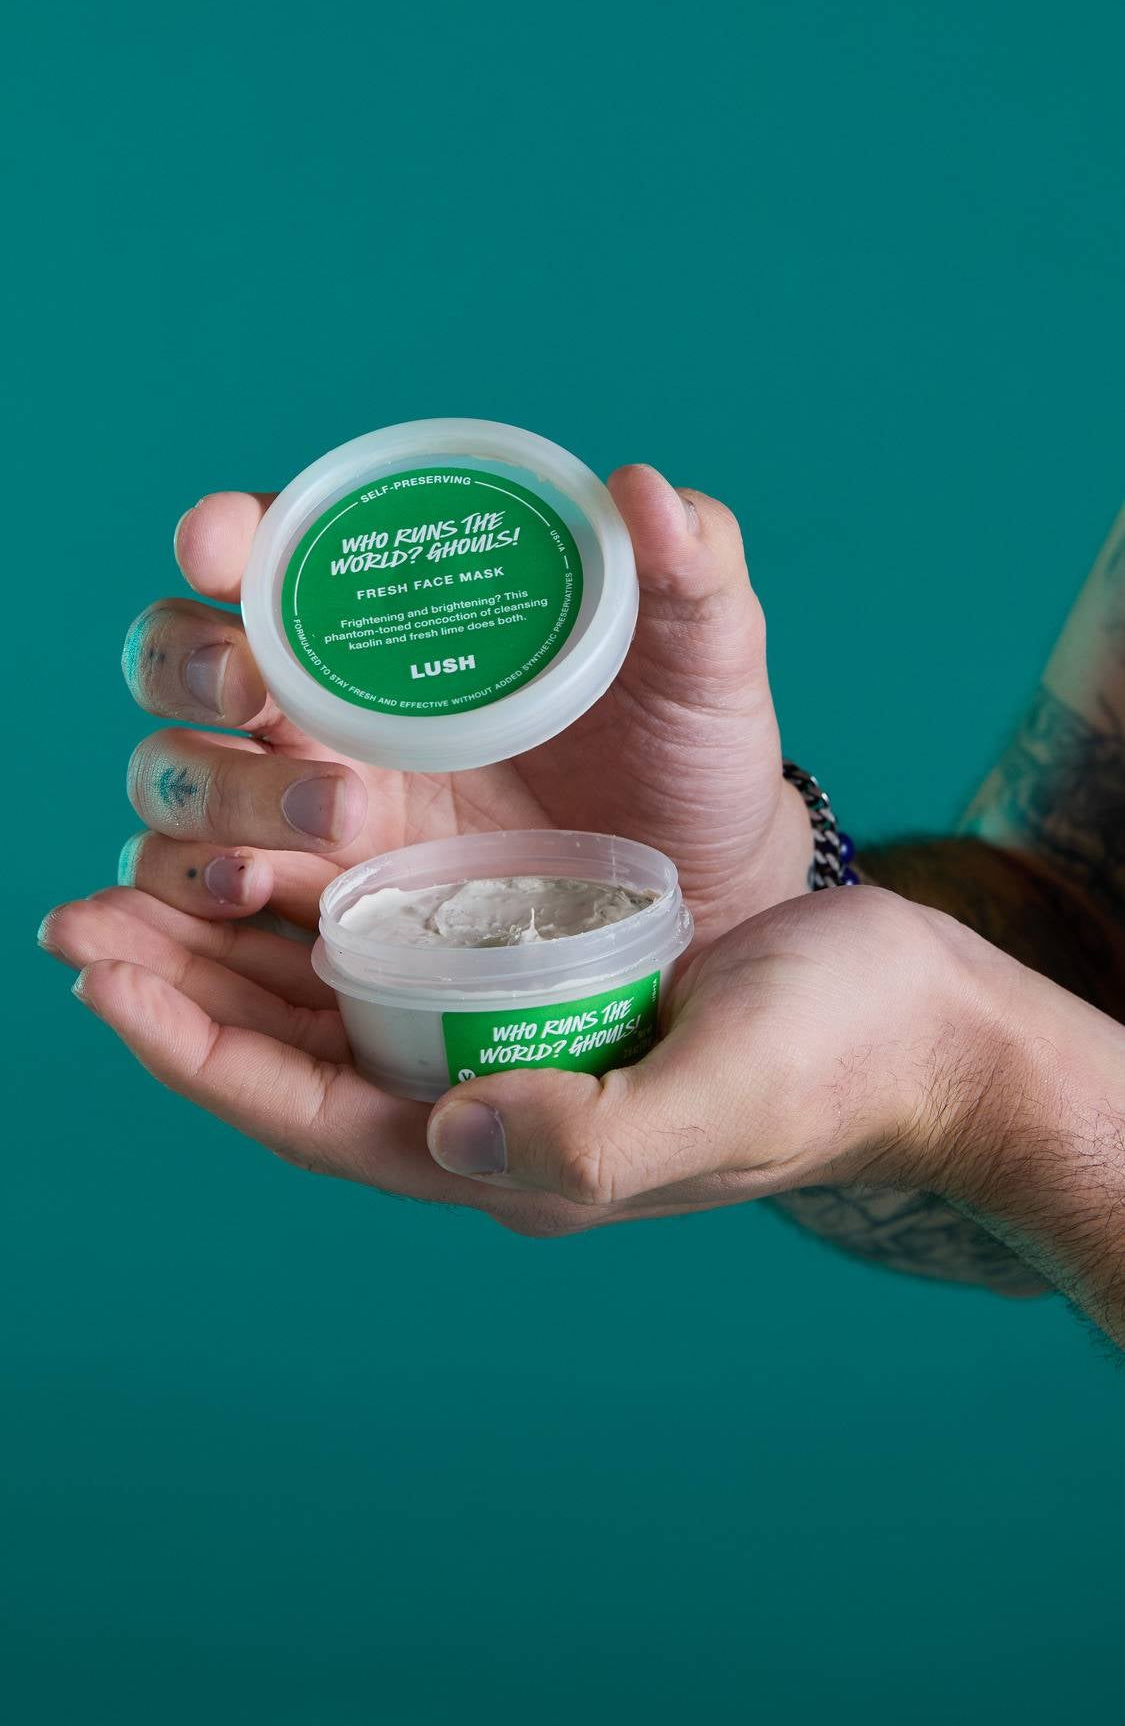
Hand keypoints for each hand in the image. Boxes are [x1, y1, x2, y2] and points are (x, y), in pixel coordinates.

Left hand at [39, 883, 1011, 1237]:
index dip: (189, 1048)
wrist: (917, 1015)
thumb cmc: (831, 1063)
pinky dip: (327, 888)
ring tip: (139, 866)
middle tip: (77, 909)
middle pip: (288, 1046)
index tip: (97, 974)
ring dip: (232, 931)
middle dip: (179, 981)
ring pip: (327, 985)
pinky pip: (397, 929)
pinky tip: (287, 833)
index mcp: (499, 1148)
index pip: (302, 1111)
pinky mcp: (536, 957)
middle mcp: (477, 1089)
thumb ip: (590, 1133)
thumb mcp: (718, 1097)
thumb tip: (451, 1132)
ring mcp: (503, 1023)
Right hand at [118, 466, 810, 949]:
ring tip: (336, 813)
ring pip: (177, 775)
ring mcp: (307, 795)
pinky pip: (201, 885)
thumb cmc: (689, 749)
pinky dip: (192, 884)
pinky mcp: (318, 893)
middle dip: (190, 660)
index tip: (226, 542)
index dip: (226, 534)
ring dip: (217, 787)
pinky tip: (252, 890)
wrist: (703, 892)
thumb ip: (689, 570)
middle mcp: (326, 692)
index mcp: (396, 609)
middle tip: (255, 686)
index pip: (275, 548)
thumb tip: (649, 490)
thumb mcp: (704, 656)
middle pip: (178, 655)